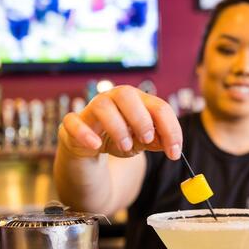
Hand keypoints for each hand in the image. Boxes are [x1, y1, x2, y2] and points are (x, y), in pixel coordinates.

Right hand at [59, 85, 181, 159]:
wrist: (91, 147)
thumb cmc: (119, 138)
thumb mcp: (142, 142)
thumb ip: (157, 141)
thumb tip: (173, 146)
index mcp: (137, 101)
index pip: (158, 107)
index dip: (170, 129)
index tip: (175, 153)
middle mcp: (114, 99)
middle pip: (127, 94)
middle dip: (141, 119)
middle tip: (147, 140)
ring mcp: (92, 109)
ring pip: (102, 106)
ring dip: (117, 127)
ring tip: (126, 146)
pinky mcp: (74, 124)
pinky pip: (73, 122)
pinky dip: (85, 133)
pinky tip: (96, 145)